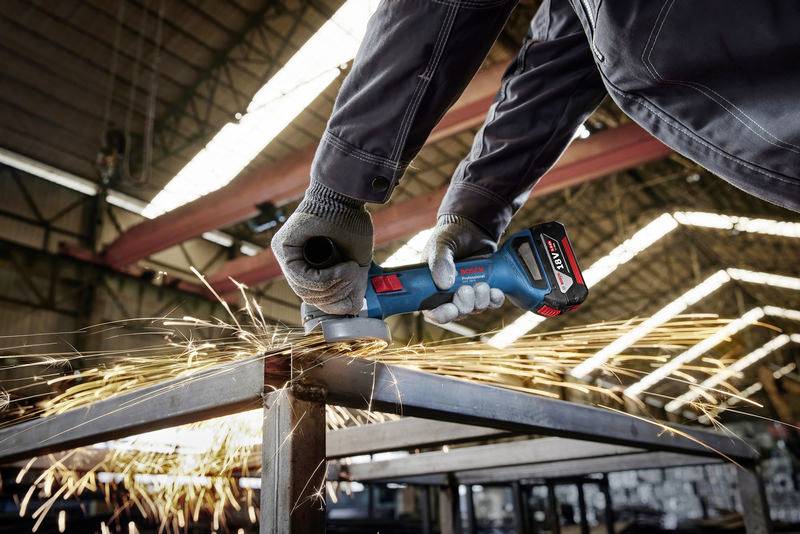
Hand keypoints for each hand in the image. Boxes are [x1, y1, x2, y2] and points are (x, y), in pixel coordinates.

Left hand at [272, 182, 372, 314]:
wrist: (346, 196)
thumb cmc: (351, 222)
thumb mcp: (354, 262)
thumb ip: (351, 284)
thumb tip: (352, 309)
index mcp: (306, 263)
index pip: (313, 296)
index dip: (334, 301)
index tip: (354, 291)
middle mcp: (290, 259)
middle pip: (307, 296)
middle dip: (335, 295)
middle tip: (354, 279)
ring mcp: (283, 253)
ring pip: (303, 290)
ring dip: (332, 286)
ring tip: (350, 271)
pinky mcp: (282, 246)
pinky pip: (299, 276)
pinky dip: (323, 278)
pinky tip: (340, 269)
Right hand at [422, 215, 504, 323]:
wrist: (471, 227)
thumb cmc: (449, 236)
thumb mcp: (441, 245)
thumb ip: (440, 262)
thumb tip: (444, 284)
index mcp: (432, 288)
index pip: (433, 311)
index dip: (441, 315)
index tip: (450, 308)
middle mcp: (450, 294)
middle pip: (457, 313)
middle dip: (464, 305)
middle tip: (466, 289)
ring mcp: (469, 293)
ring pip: (475, 309)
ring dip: (479, 301)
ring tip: (482, 285)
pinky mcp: (485, 289)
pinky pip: (492, 302)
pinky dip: (494, 299)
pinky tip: (495, 290)